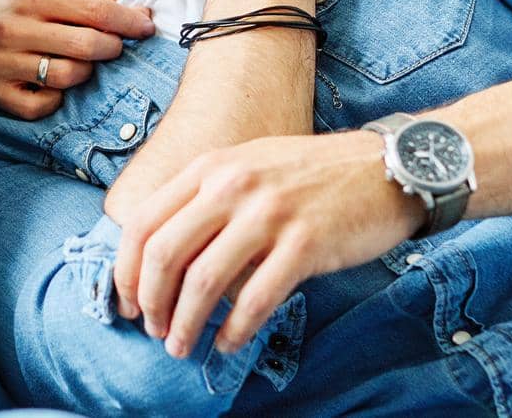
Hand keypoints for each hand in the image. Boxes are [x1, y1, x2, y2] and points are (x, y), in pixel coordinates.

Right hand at [0, 0, 154, 118]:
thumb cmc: (0, 6)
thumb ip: (80, 4)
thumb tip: (139, 16)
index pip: (94, 10)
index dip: (128, 21)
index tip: (147, 26)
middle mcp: (15, 29)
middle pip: (88, 46)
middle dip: (112, 47)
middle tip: (112, 46)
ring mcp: (2, 64)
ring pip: (69, 77)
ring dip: (85, 72)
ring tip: (79, 63)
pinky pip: (42, 105)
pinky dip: (55, 97)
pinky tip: (51, 84)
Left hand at [111, 130, 420, 356]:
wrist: (385, 166)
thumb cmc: (313, 173)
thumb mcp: (248, 164)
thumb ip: (206, 197)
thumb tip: (164, 254)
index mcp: (211, 167)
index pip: (144, 221)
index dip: (126, 269)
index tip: (129, 302)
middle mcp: (232, 185)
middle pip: (164, 254)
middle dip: (151, 302)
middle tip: (154, 330)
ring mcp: (269, 213)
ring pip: (203, 282)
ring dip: (185, 325)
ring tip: (182, 347)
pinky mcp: (305, 244)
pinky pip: (256, 299)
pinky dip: (235, 330)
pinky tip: (228, 343)